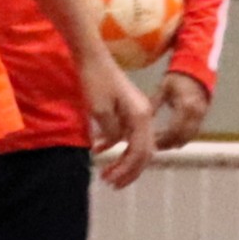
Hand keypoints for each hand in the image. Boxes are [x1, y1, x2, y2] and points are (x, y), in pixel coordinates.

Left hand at [83, 52, 157, 187]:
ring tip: (108, 173)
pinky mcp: (130, 109)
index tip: (111, 180)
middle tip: (110, 183)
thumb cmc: (95, 80)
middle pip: (145, 151)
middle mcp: (145, 115)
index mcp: (141, 116)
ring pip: (138, 144)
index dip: (127, 170)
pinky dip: (117, 146)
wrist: (93, 57)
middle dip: (129, 170)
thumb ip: (111, 132)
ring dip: (124, 161)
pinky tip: (100, 150)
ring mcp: (139, 111)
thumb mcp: (99, 110)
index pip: (140, 152)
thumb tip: (116, 145)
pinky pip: (129, 134)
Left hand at [153, 71, 211, 149]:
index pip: (174, 131)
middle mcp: (196, 114)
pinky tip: (170, 137)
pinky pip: (192, 133)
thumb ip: (154, 104)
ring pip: (188, 138)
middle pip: (181, 138)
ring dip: (174, 142)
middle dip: (167, 144)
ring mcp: (201, 116)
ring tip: (159, 143)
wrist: (197, 69)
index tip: (150, 142)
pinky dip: (181, 138)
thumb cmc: (178, 77)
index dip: (162, 140)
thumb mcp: (164, 89)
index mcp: (186, 106)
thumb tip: (142, 120)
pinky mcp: (203, 117)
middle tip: (152, 146)